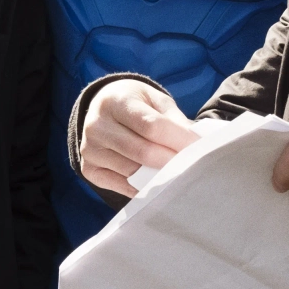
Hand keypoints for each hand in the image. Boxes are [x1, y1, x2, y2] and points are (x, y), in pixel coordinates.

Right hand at [79, 79, 200, 198]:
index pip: (151, 126)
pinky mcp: (89, 169)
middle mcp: (97, 125)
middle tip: (194, 167)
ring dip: (159, 176)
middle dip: (172, 161)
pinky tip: (157, 182)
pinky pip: (122, 186)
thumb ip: (174, 121)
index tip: (199, 149)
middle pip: (142, 152)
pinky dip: (143, 187)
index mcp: (116, 101)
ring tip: (178, 174)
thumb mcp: (156, 101)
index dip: (178, 140)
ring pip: (133, 172)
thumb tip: (194, 145)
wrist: (103, 107)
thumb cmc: (136, 104)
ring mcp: (90, 149)